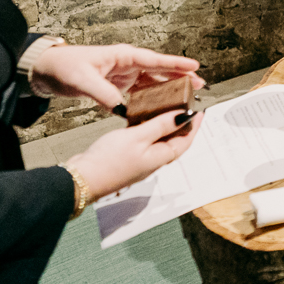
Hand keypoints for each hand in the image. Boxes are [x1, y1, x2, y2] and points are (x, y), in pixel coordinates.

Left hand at [30, 43, 202, 111]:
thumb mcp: (83, 80)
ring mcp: (122, 75)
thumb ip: (105, 95)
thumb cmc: (63, 67)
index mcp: (123, 56)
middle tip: (199, 86)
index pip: (155, 60)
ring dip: (167, 90)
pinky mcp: (115, 86)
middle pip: (158, 71)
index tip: (195, 66)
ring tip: (184, 98)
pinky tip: (157, 109)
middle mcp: (126, 64)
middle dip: (179, 77)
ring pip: (151, 83)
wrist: (45, 71)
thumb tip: (122, 109)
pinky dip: (149, 100)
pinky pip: (138, 93)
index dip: (176, 64)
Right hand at [66, 110, 204, 198]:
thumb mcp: (138, 137)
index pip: (185, 140)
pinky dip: (146, 128)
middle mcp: (152, 160)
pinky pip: (143, 140)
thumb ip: (161, 125)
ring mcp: (139, 159)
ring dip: (163, 124)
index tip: (201, 111)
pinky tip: (141, 118)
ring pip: (158, 139)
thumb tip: (184, 116)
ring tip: (166, 107)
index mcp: (160, 157)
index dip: (194, 125)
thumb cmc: (108, 162)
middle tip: (185, 105)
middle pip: (174, 140)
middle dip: (181, 123)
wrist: (82, 178)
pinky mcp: (126, 157)